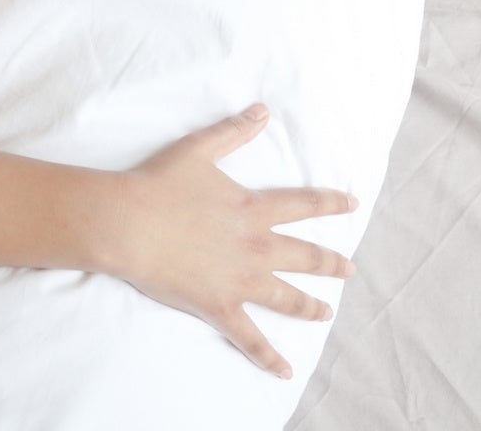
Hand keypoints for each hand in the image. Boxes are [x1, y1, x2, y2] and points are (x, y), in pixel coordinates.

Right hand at [106, 104, 356, 379]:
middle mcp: (256, 246)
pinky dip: (268, 357)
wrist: (128, 223)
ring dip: (310, 306)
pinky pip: (250, 337)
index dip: (330, 204)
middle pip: (305, 257)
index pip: (303, 206)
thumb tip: (263, 110)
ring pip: (287, 298)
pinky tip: (285, 370)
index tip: (352, 205)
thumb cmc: (158, 184)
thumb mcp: (199, 149)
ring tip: (326, 312)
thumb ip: (234, 131)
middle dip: (330, 264)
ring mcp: (240, 279)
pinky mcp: (219, 306)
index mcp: (253, 209)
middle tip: (348, 270)